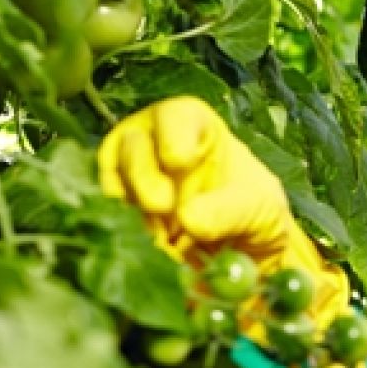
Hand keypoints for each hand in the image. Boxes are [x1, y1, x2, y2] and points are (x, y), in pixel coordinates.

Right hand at [97, 95, 346, 330]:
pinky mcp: (118, 212)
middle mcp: (154, 142)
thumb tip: (189, 219)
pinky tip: (151, 251)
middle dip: (143, 178)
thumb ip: (230, 211)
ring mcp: (130, 177)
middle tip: (162, 208)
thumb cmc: (255, 210)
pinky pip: (106, 217)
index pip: (175, 116)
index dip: (173, 136)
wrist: (244, 249)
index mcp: (195, 126)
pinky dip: (125, 235)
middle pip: (131, 146)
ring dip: (134, 213)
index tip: (181, 161)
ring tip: (165, 240)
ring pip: (112, 182)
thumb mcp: (260, 208)